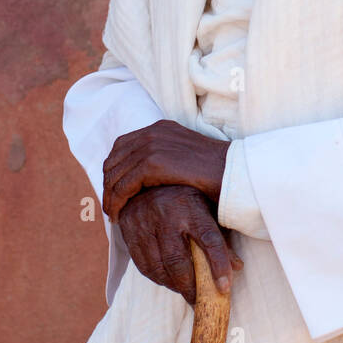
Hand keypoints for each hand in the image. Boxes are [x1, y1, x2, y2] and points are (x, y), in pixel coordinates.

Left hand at [103, 120, 229, 222]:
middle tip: (110, 205)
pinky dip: (117, 201)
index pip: (122, 146)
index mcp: (160, 128)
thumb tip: (148, 178)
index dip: (114, 169)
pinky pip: (123, 185)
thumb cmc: (217, 173)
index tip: (114, 189)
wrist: (234, 173)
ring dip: (110, 196)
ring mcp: (152, 145)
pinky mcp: (153, 163)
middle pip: (114, 158)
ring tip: (112, 213)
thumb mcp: (186, 158)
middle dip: (108, 183)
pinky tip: (118, 214)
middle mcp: (153, 132)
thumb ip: (166, 159)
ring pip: (115, 174)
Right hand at [117, 184, 242, 304]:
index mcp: (190, 205)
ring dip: (174, 286)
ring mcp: (144, 224)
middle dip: (191, 286)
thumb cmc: (184, 195)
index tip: (225, 287)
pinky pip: (143, 266)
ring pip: (158, 267)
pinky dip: (158, 279)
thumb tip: (237, 267)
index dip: (218, 264)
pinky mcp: (129, 232)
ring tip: (186, 292)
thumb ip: (220, 235)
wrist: (144, 178)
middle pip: (178, 260)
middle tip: (200, 301)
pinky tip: (169, 281)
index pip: (209, 238)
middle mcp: (165, 214)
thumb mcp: (206, 206)